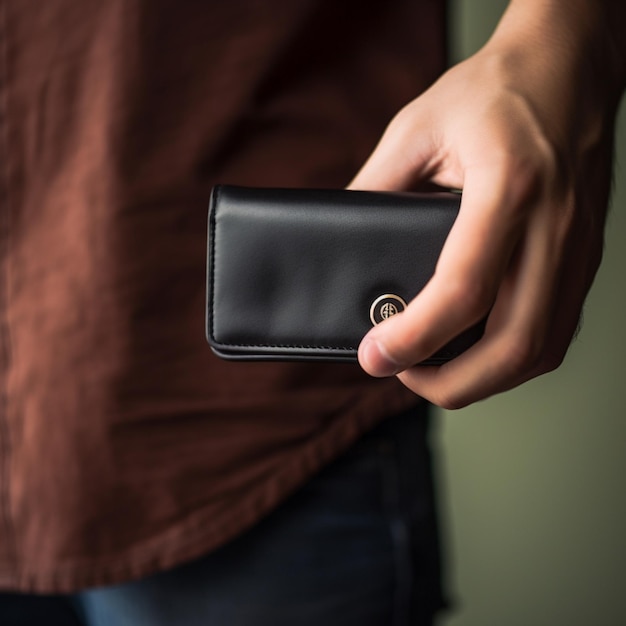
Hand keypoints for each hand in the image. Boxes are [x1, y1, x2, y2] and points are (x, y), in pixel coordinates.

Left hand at [350, 0, 624, 407]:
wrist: (569, 66)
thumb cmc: (493, 91)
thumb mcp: (416, 128)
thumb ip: (375, 188)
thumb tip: (345, 248)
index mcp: (509, 187)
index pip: (465, 289)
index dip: (414, 338)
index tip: (374, 356)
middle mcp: (553, 227)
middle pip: (513, 345)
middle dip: (450, 384)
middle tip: (401, 373)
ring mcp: (578, 247)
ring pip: (541, 350)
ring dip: (483, 379)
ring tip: (432, 368)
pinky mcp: (585, 258)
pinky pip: (555, 331)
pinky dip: (510, 358)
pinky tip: (475, 349)